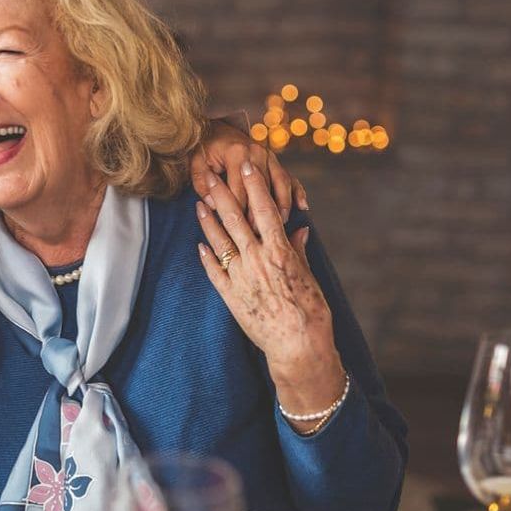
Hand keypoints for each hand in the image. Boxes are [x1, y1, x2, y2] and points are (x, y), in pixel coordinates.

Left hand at [190, 119, 308, 222]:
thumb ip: (201, 184)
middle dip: (260, 214)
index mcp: (236, 154)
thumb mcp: (196, 163)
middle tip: (258, 236)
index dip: (238, 213)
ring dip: (282, 205)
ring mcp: (269, 156)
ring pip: (281, 184)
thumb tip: (213, 205)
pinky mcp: (275, 161)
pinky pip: (290, 177)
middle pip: (262, 190)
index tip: (238, 232)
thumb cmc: (205, 150)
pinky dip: (297, 192)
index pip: (239, 190)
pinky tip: (302, 206)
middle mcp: (257, 153)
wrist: (218, 129)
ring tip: (281, 224)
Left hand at [194, 169, 343, 431]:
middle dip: (222, 194)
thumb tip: (298, 229)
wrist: (298, 346)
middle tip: (209, 175)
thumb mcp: (309, 276)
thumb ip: (299, 250)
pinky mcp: (230, 296)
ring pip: (219, 241)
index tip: (248, 164)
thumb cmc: (311, 311)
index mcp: (280, 251)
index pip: (264, 209)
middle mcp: (257, 260)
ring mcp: (241, 277)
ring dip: (208, 221)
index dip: (255, 185)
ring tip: (198, 204)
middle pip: (235, 219)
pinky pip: (214, 271)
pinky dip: (207, 256)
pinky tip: (199, 243)